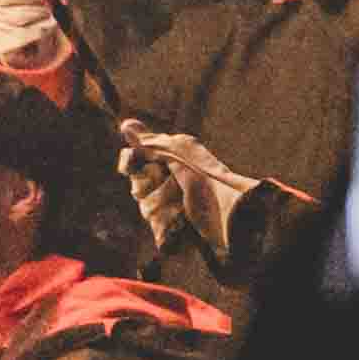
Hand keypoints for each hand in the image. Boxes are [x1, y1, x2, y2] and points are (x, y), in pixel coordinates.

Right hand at [118, 121, 258, 255]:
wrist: (234, 215)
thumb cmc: (210, 180)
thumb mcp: (179, 154)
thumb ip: (149, 143)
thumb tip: (124, 124)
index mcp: (170, 161)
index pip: (133, 161)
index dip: (130, 163)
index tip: (132, 164)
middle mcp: (170, 183)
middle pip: (138, 188)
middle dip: (153, 188)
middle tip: (175, 184)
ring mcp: (174, 210)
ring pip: (148, 212)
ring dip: (166, 208)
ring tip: (186, 208)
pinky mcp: (180, 235)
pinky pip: (160, 236)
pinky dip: (171, 230)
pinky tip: (185, 225)